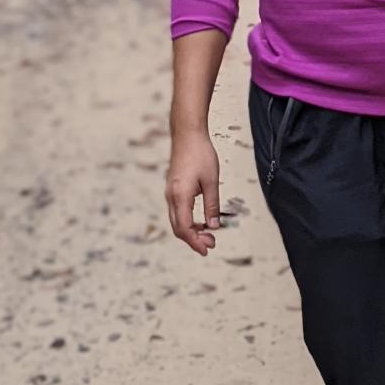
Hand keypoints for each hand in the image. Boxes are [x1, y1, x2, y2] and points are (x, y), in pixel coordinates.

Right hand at [165, 131, 220, 255]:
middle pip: (178, 228)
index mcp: (180, 196)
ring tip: (208, 234)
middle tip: (212, 244)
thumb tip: (214, 226)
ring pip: (177, 220)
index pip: (185, 228)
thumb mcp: (211, 181)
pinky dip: (188, 221)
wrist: (187, 134)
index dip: (196, 242)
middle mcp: (171, 197)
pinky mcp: (173, 188)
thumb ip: (212, 205)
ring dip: (191, 231)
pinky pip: (177, 211)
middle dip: (194, 239)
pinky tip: (201, 220)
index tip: (208, 249)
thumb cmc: (200, 154)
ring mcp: (170, 193)